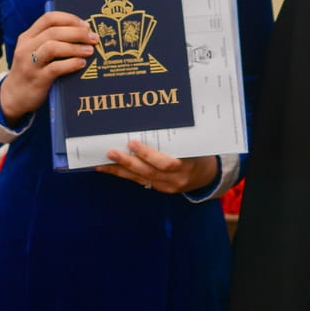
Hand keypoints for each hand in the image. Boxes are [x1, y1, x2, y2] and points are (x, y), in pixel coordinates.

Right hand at [0, 11, 98, 119]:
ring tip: (90, 50)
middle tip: (93, 37)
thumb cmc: (32, 72)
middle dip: (77, 33)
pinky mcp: (37, 80)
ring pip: (52, 47)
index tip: (85, 25)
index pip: (48, 18)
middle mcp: (26, 47)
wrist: (13, 97)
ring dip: (75, 47)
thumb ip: (50, 41)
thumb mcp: (34, 52)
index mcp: (27, 37)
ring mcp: (30, 64)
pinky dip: (71, 64)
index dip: (69, 19)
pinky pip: (55, 68)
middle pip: (53, 31)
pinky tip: (81, 63)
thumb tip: (82, 33)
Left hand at [97, 141, 218, 194]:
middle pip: (148, 172)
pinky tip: (111, 169)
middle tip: (111, 152)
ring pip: (140, 179)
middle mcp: (176, 180)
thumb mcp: (193, 144)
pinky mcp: (161, 189)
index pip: (165, 164)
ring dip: (120, 171)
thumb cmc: (199, 153)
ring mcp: (168, 187)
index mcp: (186, 166)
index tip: (132, 143)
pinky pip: (140, 181)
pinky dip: (125, 174)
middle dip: (127, 162)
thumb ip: (176, 138)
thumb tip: (152, 121)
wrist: (207, 175)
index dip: (147, 155)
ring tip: (102, 164)